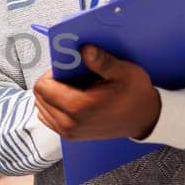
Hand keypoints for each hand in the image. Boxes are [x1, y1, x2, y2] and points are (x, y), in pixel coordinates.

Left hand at [33, 45, 161, 140]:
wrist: (145, 118)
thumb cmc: (136, 95)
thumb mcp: (123, 72)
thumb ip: (101, 61)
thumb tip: (85, 49)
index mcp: (79, 108)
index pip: (43, 87)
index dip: (52, 73)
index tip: (67, 68)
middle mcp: (70, 123)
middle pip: (40, 96)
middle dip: (51, 83)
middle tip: (70, 77)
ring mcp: (69, 132)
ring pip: (41, 107)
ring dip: (51, 94)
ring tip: (72, 88)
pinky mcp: (70, 135)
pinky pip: (48, 118)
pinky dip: (54, 106)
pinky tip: (70, 98)